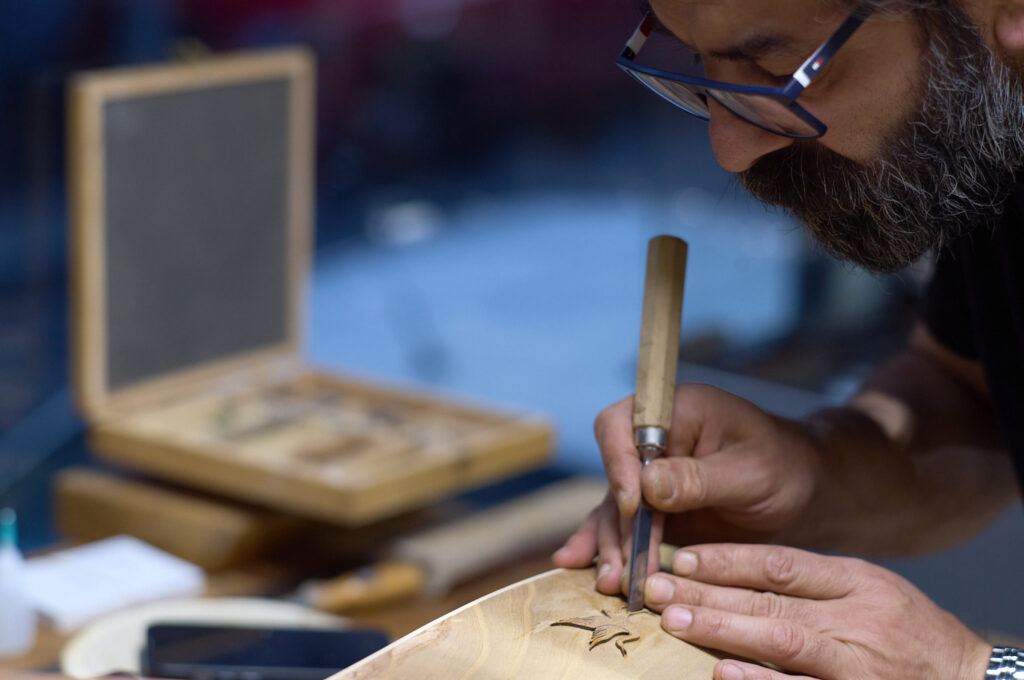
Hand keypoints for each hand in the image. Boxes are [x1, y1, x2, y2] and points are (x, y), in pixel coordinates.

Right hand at [553, 384, 821, 590]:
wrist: (799, 489)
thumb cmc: (781, 466)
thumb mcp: (750, 472)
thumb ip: (700, 479)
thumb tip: (647, 486)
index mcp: (673, 411)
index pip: (621, 426)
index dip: (619, 464)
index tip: (633, 506)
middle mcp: (650, 441)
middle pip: (612, 475)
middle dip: (615, 524)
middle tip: (621, 568)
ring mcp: (647, 476)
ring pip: (612, 507)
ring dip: (610, 544)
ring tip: (609, 583)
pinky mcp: (650, 508)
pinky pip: (622, 526)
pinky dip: (608, 548)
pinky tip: (583, 567)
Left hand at [645, 543, 990, 679]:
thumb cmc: (910, 635)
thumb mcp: (871, 591)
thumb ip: (814, 582)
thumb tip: (737, 574)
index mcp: (858, 581)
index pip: (782, 564)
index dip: (728, 560)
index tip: (682, 558)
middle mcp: (858, 617)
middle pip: (771, 600)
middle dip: (708, 594)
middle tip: (656, 589)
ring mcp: (858, 663)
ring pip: (782, 640)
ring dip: (723, 630)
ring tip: (675, 621)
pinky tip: (723, 673)